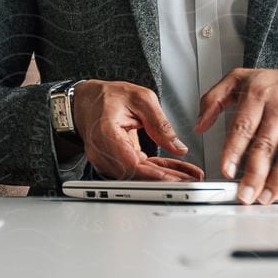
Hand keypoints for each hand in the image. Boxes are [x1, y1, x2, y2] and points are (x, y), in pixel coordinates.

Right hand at [69, 80, 204, 181]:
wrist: (87, 101)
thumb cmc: (107, 97)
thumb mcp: (140, 99)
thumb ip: (160, 123)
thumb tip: (177, 146)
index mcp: (106, 134)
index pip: (132, 164)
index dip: (156, 175)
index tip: (176, 179)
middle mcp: (103, 152)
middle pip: (138, 174)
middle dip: (167, 179)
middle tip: (190, 180)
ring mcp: (107, 160)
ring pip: (140, 174)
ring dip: (165, 176)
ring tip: (189, 175)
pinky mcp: (115, 162)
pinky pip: (139, 169)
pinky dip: (158, 170)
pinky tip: (176, 170)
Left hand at [195, 60, 277, 204]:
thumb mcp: (242, 79)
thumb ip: (214, 99)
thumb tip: (199, 124)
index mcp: (260, 94)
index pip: (244, 125)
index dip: (234, 150)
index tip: (226, 170)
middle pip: (267, 144)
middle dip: (255, 174)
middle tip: (245, 194)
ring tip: (265, 198)